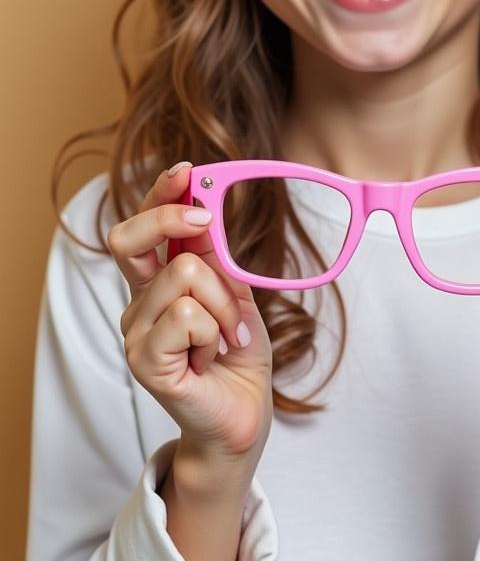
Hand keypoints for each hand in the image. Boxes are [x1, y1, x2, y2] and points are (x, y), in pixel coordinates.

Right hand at [107, 162, 272, 468]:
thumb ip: (215, 256)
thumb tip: (204, 206)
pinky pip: (188, 315)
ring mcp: (136, 333)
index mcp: (157, 283)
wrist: (244, 414)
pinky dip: (215, 331)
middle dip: (172, 218)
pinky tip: (212, 356)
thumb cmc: (237, 355)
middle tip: (208, 223)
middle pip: (129, 239)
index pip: (141, 228)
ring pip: (185, 274)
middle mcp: (138, 304)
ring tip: (226, 335)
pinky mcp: (145, 361)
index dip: (159, 194)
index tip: (186, 170)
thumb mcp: (235, 293)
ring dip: (224, 303)